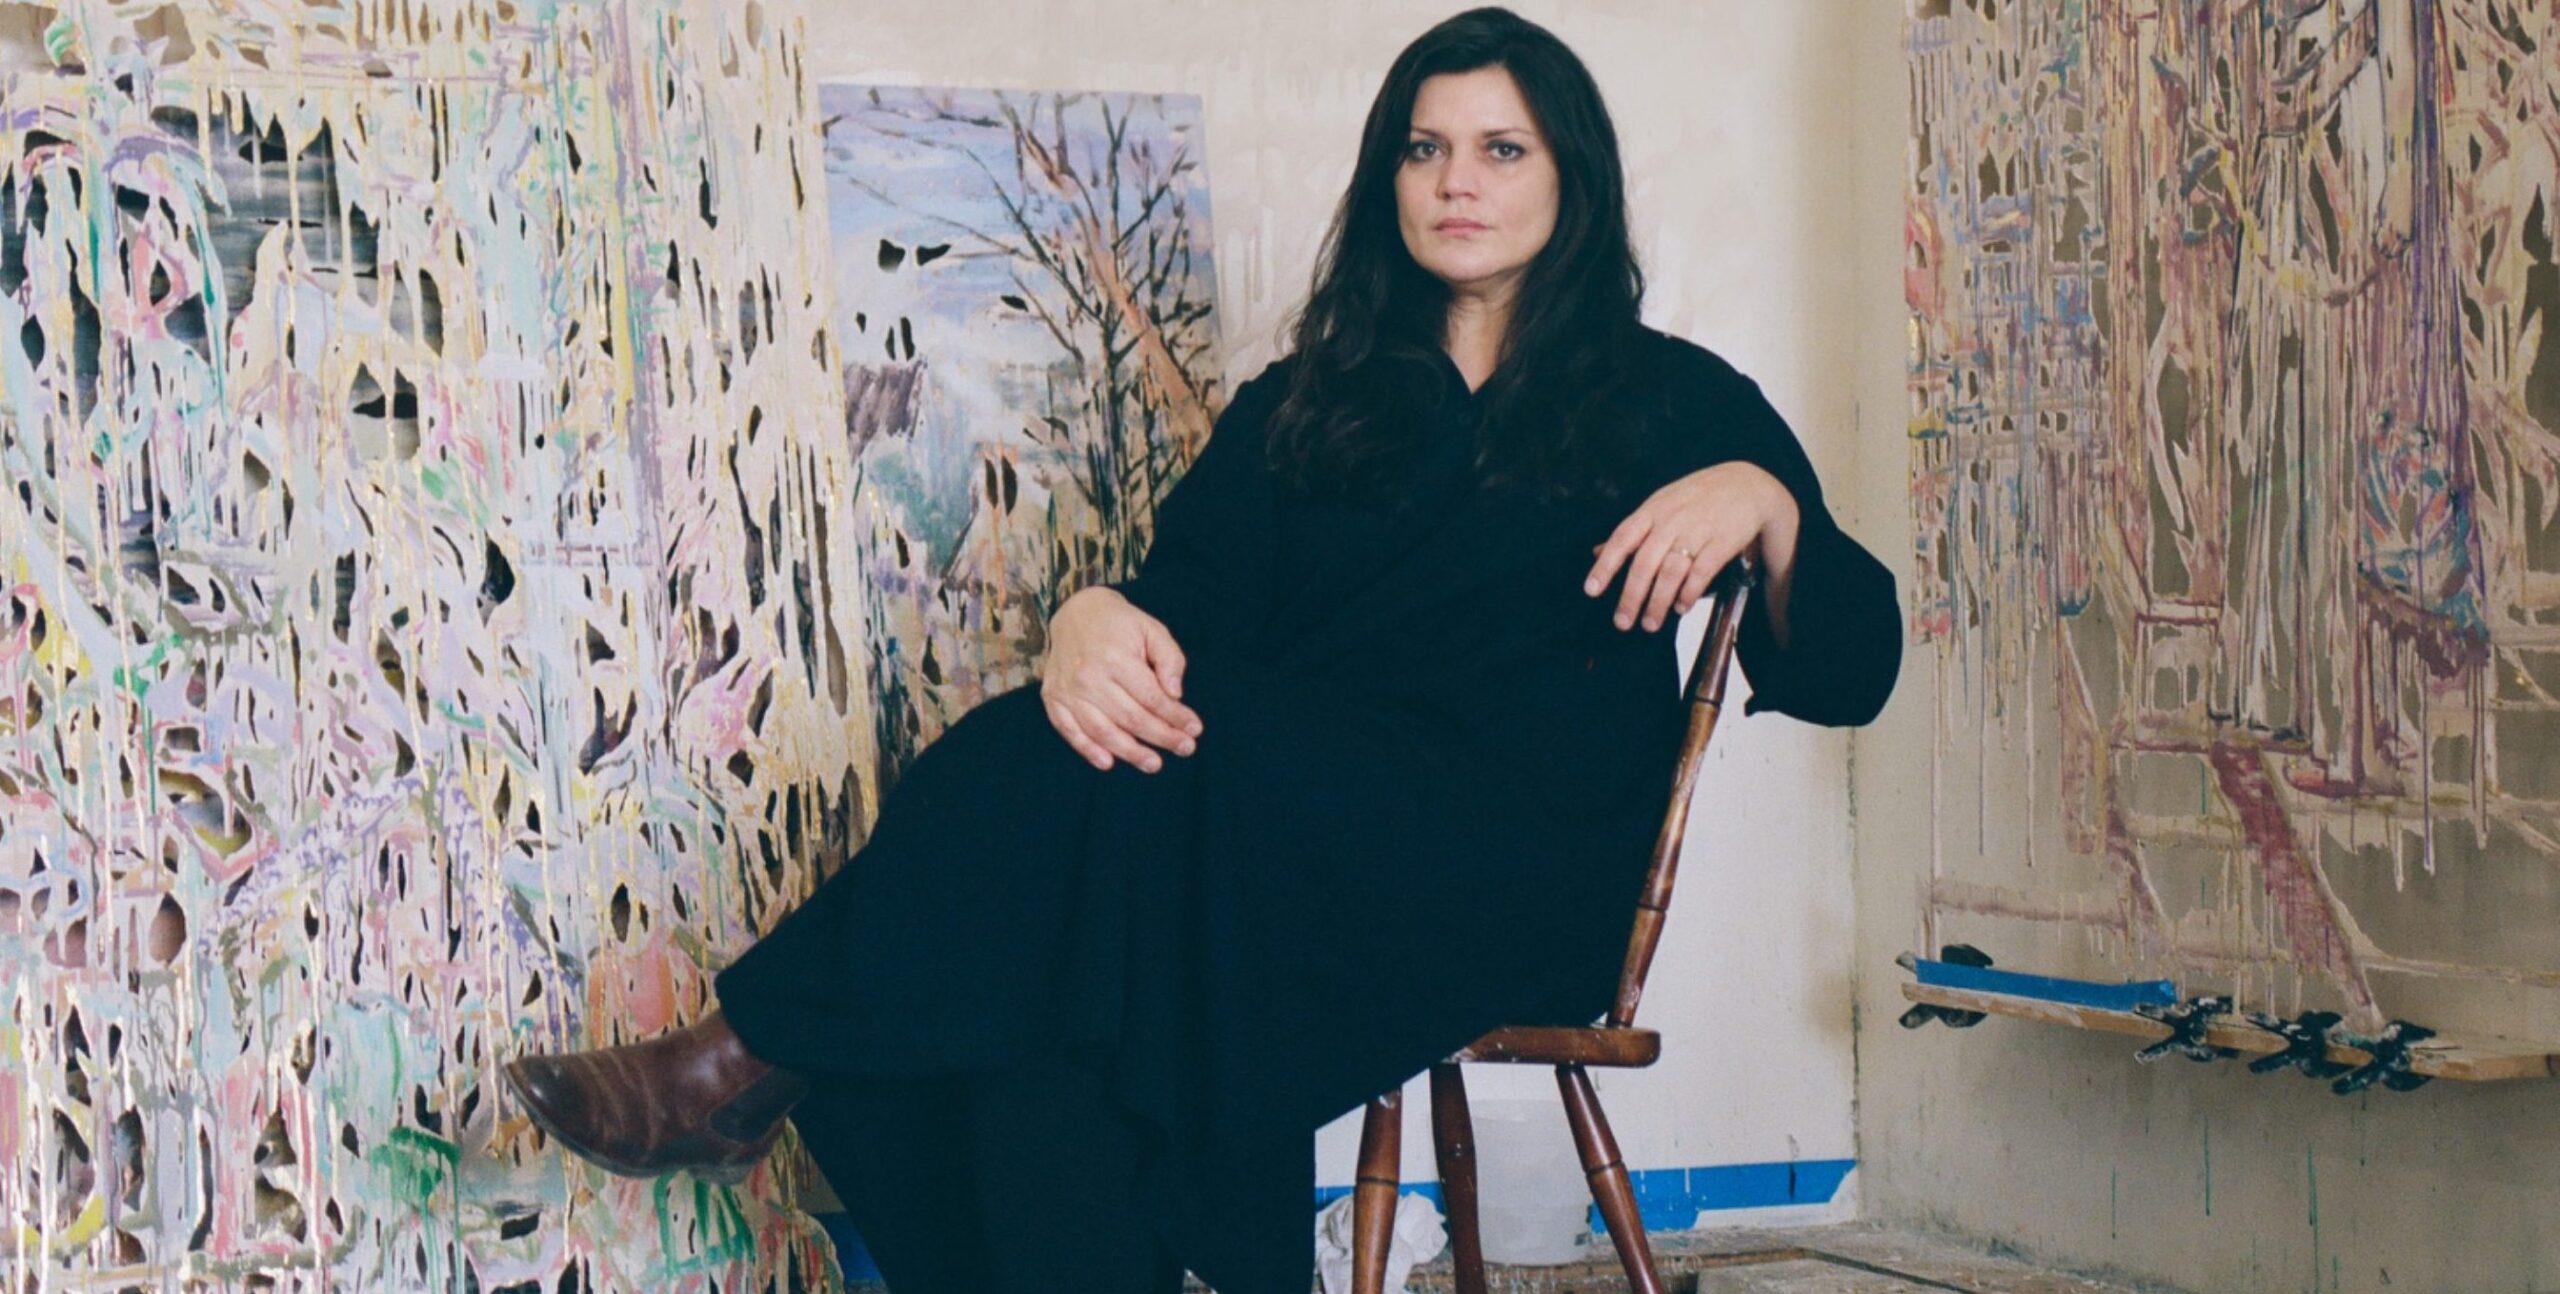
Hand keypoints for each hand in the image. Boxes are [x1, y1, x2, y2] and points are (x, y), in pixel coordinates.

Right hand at [1041, 587, 1203, 772]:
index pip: (1151, 698)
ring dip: (1129, 752)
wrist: (1076, 612)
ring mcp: (1068, 690)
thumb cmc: (1121, 624)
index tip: (1194, 729)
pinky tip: (1108, 762)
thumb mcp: (1153, 630)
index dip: (1175, 717)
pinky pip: (1069, 730)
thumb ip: (1169, 660)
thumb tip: (1176, 695)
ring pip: (1101, 731)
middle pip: (1130, 718)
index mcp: (1115, 658)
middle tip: (1185, 748)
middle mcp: (1089, 677)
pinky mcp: (1053, 698)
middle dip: (1161, 737)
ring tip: (1153, 764)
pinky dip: (1087, 750)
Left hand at [1583, 462, 1798, 632]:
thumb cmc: (1696, 498)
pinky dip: (1690, 592)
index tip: (1592, 591)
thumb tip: (1597, 552)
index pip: (1622, 538)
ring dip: (1659, 601)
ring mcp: (1698, 530)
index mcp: (1652, 510)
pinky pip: (1702, 571)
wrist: (1746, 485)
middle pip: (1646, 562)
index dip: (1606, 565)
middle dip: (1632, 596)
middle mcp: (1672, 520)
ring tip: (1651, 623)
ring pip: (1672, 571)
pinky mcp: (1722, 542)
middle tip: (1623, 622)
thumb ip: (1632, 532)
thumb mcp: (1660, 505)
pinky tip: (1681, 606)